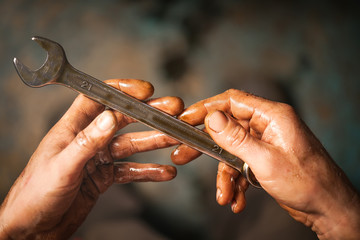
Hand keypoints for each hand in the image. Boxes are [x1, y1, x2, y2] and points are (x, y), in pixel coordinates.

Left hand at [0, 79, 182, 238]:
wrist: (32, 230)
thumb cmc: (34, 195)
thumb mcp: (62, 167)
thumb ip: (87, 143)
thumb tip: (110, 117)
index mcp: (71, 128)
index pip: (97, 99)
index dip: (121, 90)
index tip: (145, 90)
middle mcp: (87, 139)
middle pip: (122, 119)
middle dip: (148, 114)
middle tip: (172, 111)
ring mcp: (97, 158)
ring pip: (131, 145)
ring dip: (154, 142)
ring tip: (177, 139)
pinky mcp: (104, 178)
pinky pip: (130, 171)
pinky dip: (148, 172)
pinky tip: (165, 172)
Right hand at [172, 89, 359, 238]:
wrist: (328, 208)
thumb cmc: (308, 182)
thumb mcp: (265, 160)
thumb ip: (236, 138)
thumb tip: (212, 117)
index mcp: (272, 116)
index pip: (233, 101)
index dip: (207, 107)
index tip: (186, 118)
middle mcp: (267, 126)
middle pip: (228, 128)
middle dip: (208, 146)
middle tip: (185, 154)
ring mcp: (265, 143)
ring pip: (232, 152)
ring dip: (225, 175)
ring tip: (225, 195)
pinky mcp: (263, 159)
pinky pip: (241, 166)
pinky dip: (236, 183)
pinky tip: (237, 200)